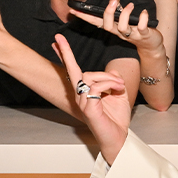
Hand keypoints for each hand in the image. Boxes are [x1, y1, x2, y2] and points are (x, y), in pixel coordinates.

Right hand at [53, 33, 130, 160]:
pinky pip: (95, 87)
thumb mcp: (119, 94)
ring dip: (109, 80)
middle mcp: (80, 95)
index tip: (57, 39)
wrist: (118, 137)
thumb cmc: (116, 118)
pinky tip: (117, 91)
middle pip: (83, 72)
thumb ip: (114, 80)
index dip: (65, 54)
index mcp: (85, 91)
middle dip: (105, 75)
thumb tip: (112, 72)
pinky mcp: (88, 108)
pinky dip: (109, 85)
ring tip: (120, 89)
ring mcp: (82, 102)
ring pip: (90, 77)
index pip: (71, 69)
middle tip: (120, 85)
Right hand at [69, 0, 164, 52]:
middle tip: (113, 0)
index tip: (73, 10)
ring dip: (126, 14)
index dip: (85, 17)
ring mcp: (131, 35)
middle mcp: (120, 32)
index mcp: (113, 27)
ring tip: (130, 5)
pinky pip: (142, 28)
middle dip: (108, 13)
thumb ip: (119, 5)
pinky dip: (143, 19)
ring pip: (123, 28)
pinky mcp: (144, 35)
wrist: (151, 45)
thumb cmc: (135, 29)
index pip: (96, 22)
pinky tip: (144, 12)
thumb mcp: (125, 17)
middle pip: (108, 26)